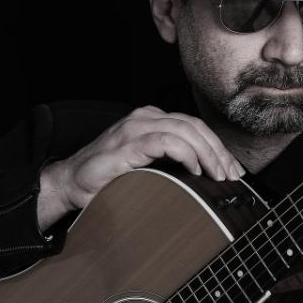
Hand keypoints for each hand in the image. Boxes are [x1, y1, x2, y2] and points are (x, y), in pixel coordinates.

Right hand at [36, 105, 245, 230]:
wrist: (69, 183)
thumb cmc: (107, 177)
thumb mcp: (147, 165)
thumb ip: (170, 161)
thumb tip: (207, 175)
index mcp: (152, 120)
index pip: (195, 126)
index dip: (218, 147)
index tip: (232, 170)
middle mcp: (145, 118)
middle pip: (195, 126)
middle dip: (218, 151)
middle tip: (230, 176)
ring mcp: (135, 128)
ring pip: (185, 131)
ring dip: (207, 154)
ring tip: (216, 175)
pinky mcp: (127, 144)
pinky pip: (164, 141)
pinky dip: (185, 153)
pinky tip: (194, 169)